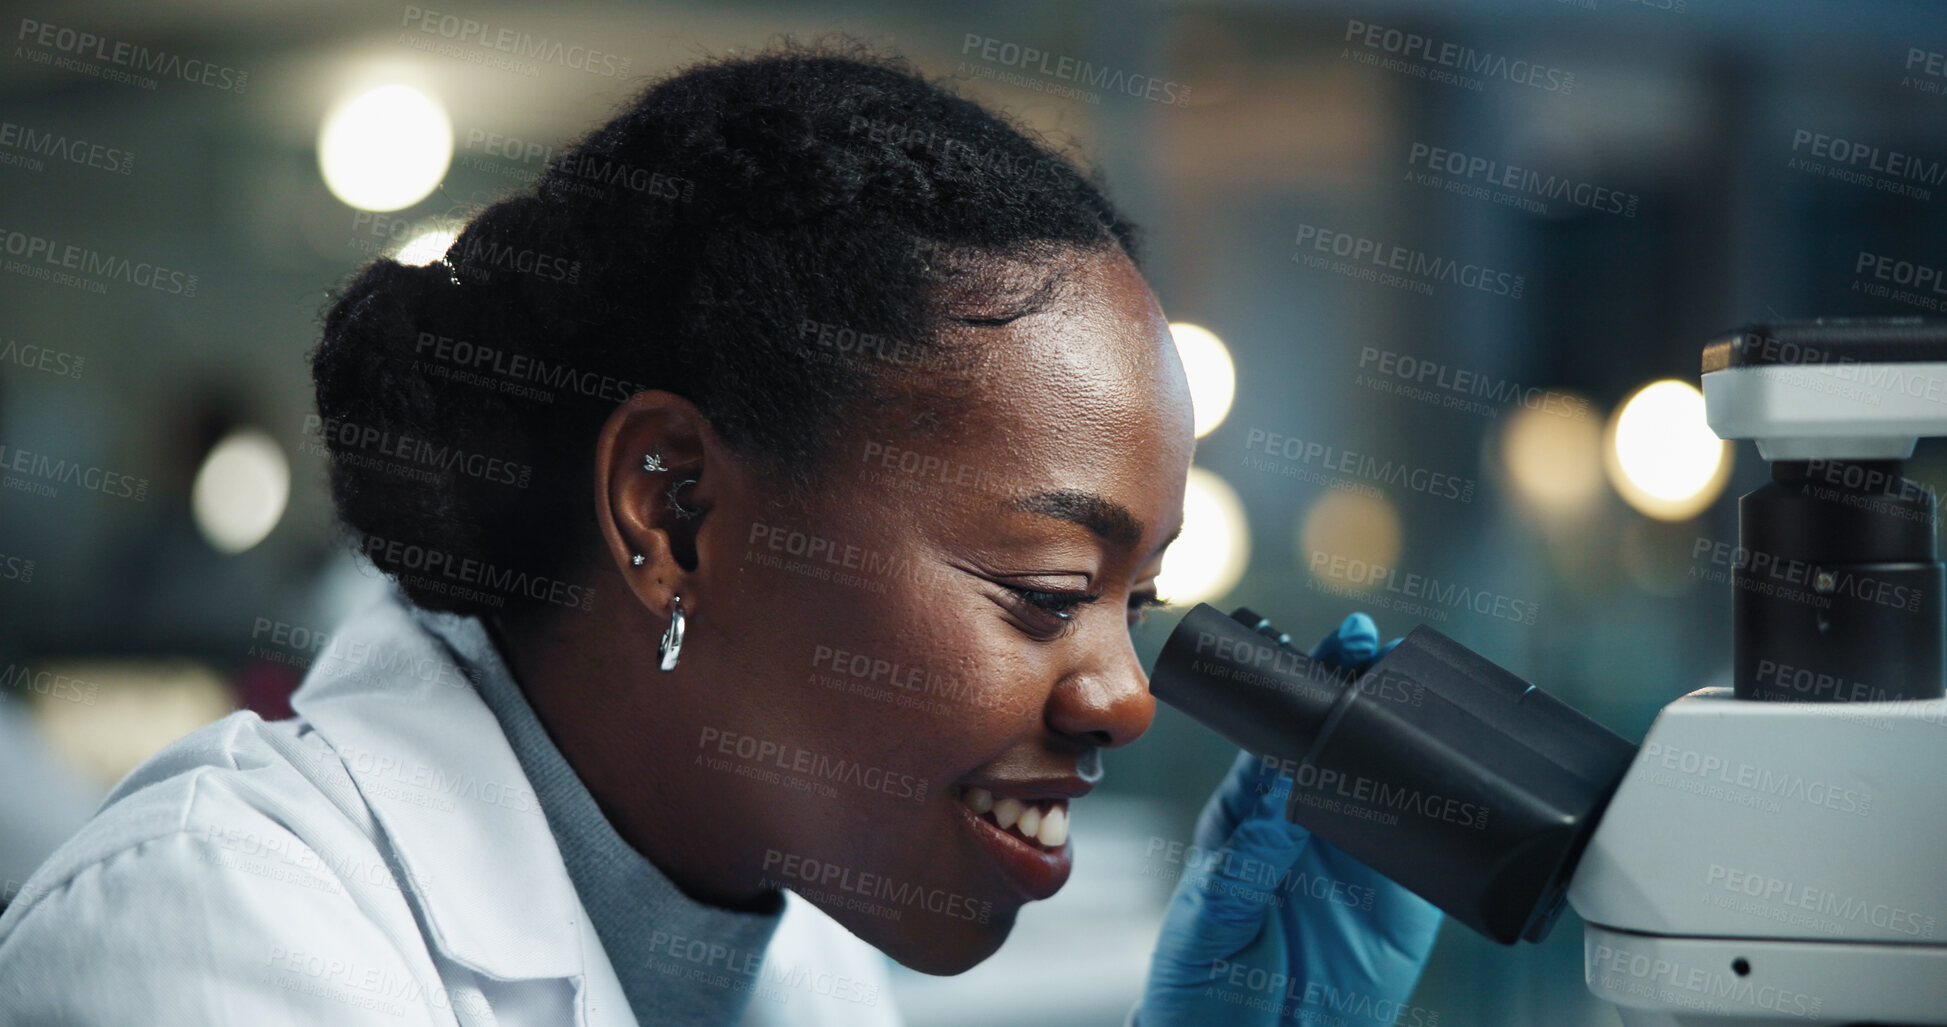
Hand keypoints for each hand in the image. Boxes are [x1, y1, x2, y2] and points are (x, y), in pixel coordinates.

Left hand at [1136, 613, 1441, 1026]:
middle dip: (1364, 696)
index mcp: (1252, 811)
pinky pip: (1432, 854)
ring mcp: (1359, 859)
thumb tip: (1286, 794)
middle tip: (1379, 652)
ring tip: (1424, 701)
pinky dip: (1450, 823)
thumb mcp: (1212, 912)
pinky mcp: (1403, 903)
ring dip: (1409, 748)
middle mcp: (1308, 823)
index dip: (1307, 689)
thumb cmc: (1200, 976)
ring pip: (1392, 788)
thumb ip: (1250, 857)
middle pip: (1343, 746)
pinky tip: (1462, 789)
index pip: (1282, 736)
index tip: (1333, 649)